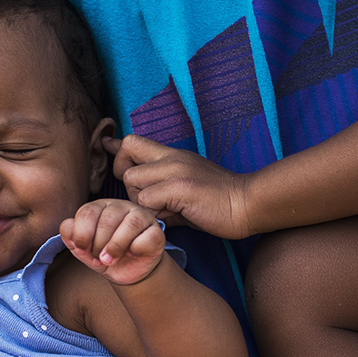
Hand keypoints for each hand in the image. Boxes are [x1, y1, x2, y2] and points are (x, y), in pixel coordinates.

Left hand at [59, 199, 166, 284]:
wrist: (126, 271)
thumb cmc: (104, 255)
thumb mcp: (83, 249)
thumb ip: (70, 237)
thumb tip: (67, 226)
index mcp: (100, 207)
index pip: (87, 212)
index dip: (82, 235)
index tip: (83, 250)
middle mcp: (121, 206)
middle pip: (108, 219)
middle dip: (99, 244)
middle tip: (98, 258)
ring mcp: (141, 216)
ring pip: (130, 224)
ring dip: (116, 247)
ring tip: (109, 260)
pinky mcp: (157, 231)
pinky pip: (148, 236)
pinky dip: (137, 248)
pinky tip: (132, 254)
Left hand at [116, 135, 254, 239]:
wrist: (247, 205)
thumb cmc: (218, 203)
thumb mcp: (186, 191)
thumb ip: (162, 194)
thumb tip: (143, 206)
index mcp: (172, 156)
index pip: (133, 140)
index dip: (118, 150)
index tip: (109, 151)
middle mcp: (171, 157)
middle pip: (126, 153)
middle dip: (128, 180)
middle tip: (147, 198)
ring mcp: (175, 170)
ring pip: (132, 179)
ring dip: (140, 200)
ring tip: (164, 209)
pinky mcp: (180, 187)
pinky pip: (147, 200)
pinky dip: (153, 213)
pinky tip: (171, 216)